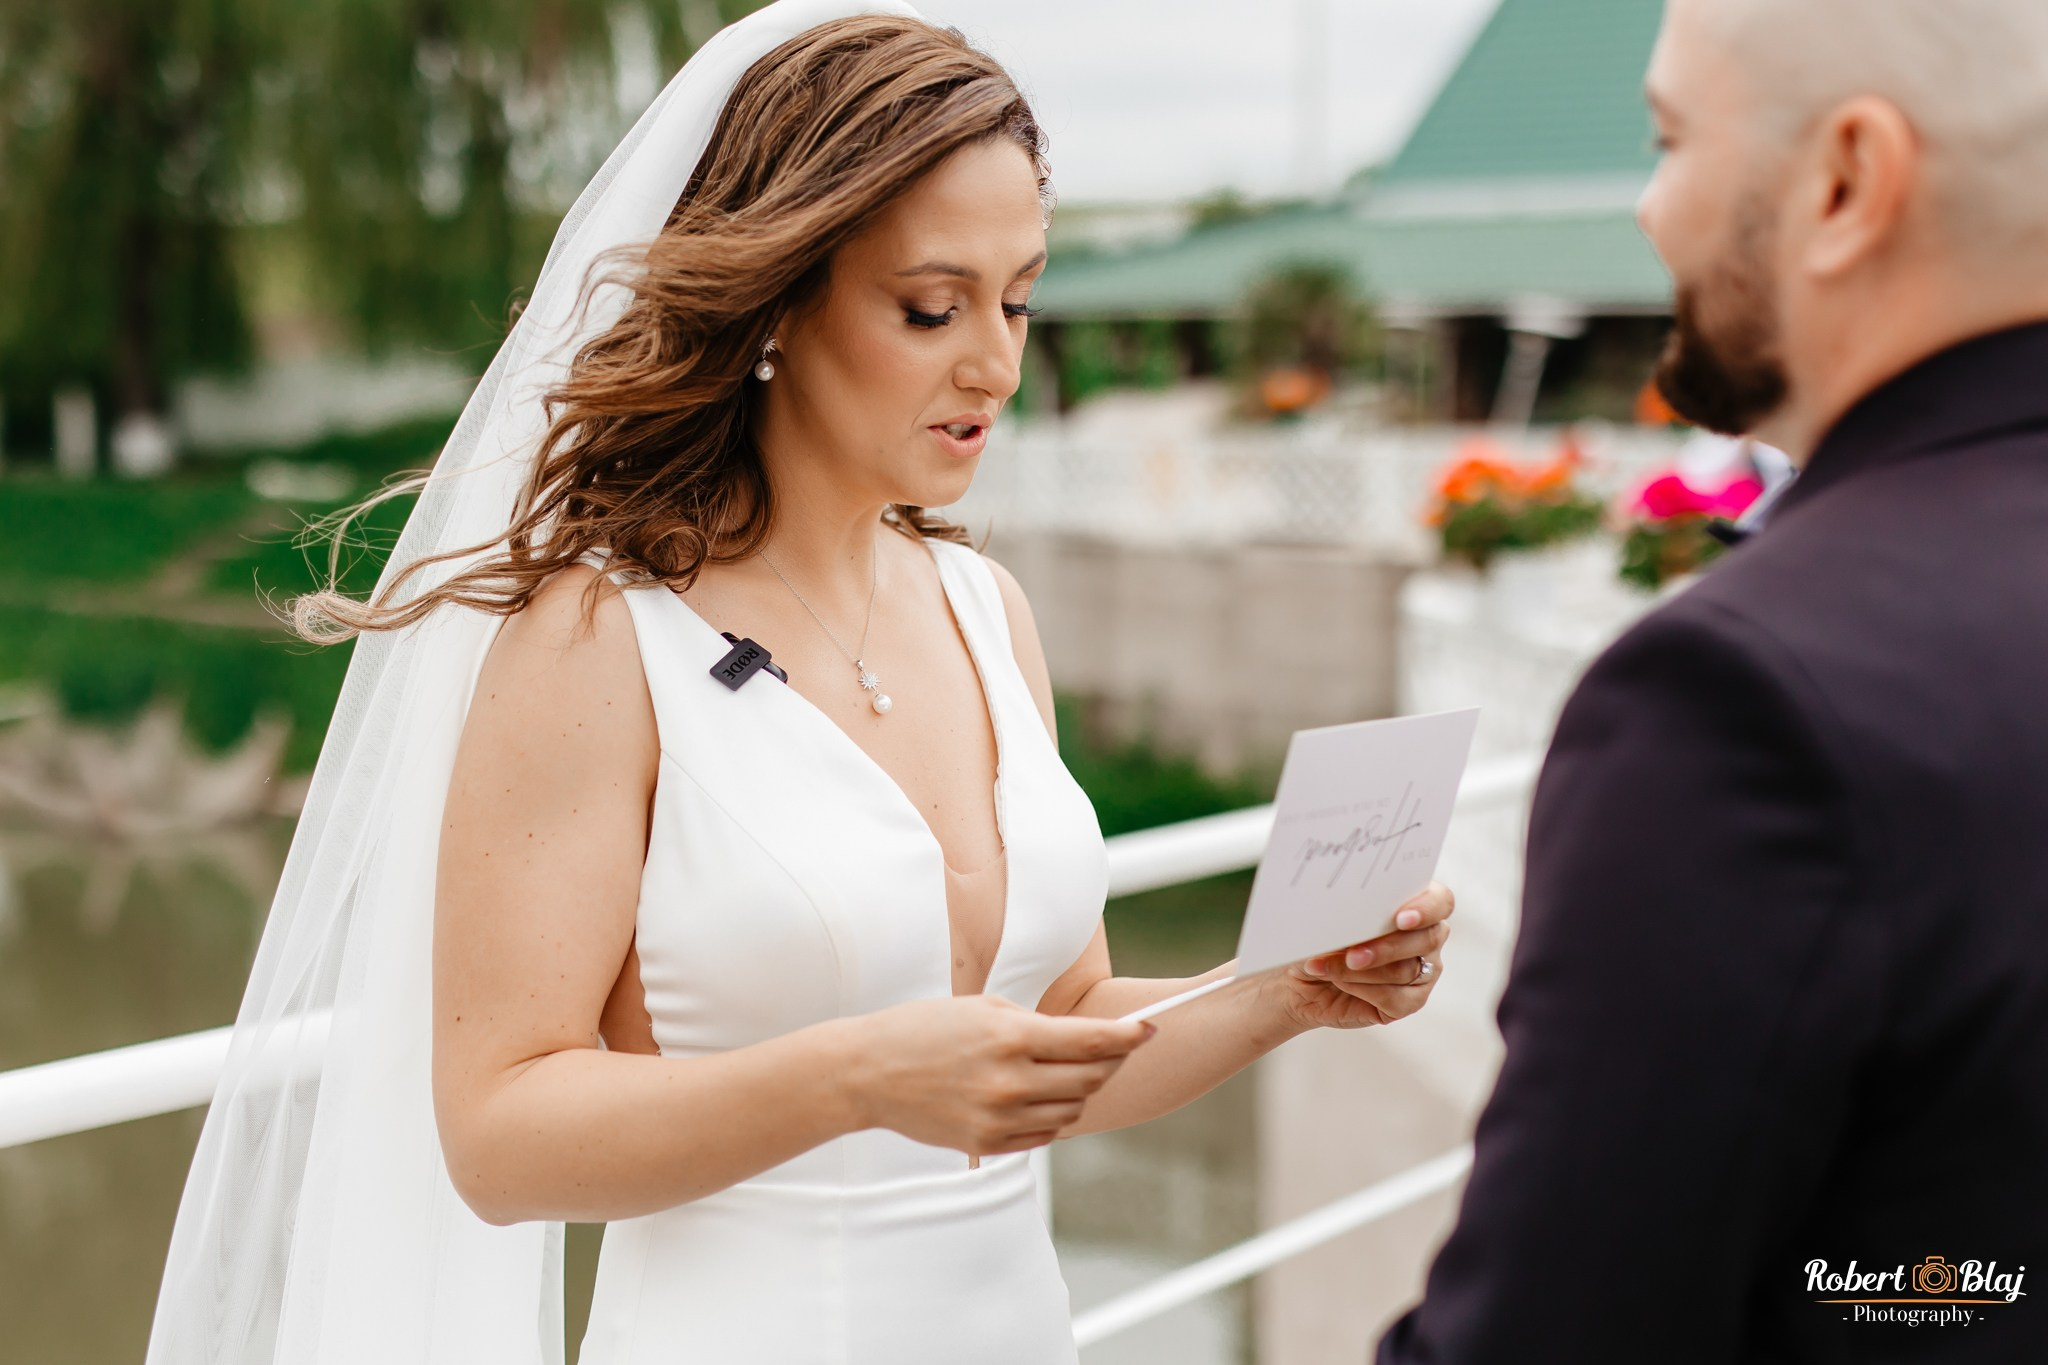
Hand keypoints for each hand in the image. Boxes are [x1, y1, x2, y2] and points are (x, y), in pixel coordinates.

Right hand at [847, 995, 1154, 1155]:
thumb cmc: (925, 1029)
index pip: (1092, 1041)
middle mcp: (1011, 1082)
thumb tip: (1087, 1039)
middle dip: (1110, 1061)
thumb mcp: (984, 1009)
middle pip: (1090, 1079)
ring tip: (1068, 1071)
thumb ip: (1038, 1025)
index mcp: (1011, 1039)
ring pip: (1071, 1111)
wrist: (869, 1073)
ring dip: (1081, 1091)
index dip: (1129, 1036)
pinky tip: (1041, 1095)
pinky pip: (1044, 1134)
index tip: (1148, 1030)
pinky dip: (1053, 1115)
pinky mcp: (989, 1144)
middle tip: (1115, 1048)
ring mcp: (1000, 1119)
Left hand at [1263, 881, 1453, 1030]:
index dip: (1426, 909)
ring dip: (1361, 971)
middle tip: (1352, 954)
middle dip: (1386, 947)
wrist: (1301, 978)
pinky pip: (1396, 999)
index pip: (1440, 901)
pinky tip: (1338, 982)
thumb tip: (1353, 919)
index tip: (1400, 919)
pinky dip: (1361, 990)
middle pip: (1427, 939)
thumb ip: (1351, 915)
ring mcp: (1423, 972)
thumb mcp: (1330, 921)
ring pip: (1406, 971)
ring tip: (1326, 967)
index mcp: (1415, 905)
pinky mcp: (1410, 1002)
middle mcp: (1426, 938)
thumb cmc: (1320, 939)